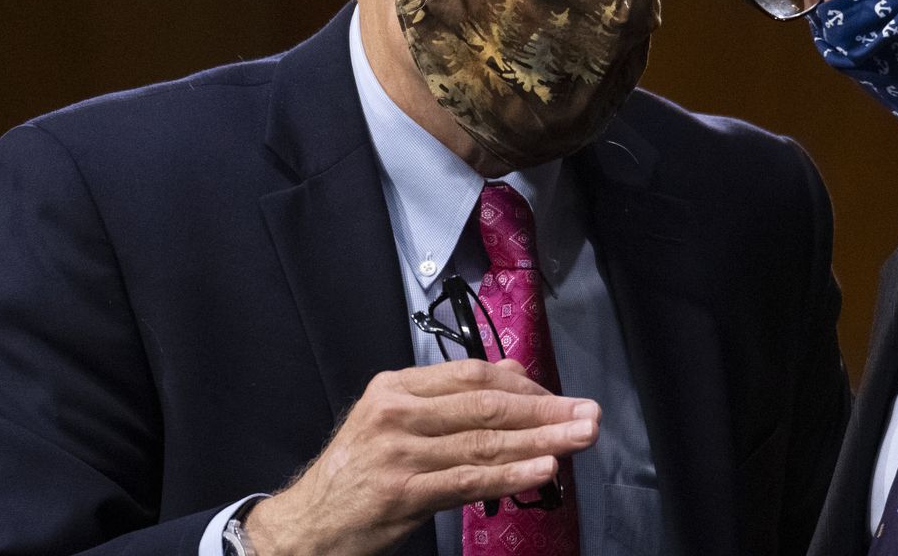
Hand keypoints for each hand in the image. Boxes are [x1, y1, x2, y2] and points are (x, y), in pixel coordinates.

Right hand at [244, 359, 597, 555]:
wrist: (308, 524)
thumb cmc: (357, 472)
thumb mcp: (394, 422)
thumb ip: (450, 399)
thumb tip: (514, 373)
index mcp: (395, 387)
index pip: (473, 375)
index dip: (524, 385)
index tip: (561, 397)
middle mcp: (396, 413)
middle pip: (486, 405)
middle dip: (546, 409)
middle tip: (588, 414)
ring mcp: (399, 453)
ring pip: (485, 442)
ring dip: (542, 440)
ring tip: (580, 437)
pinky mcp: (403, 492)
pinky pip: (469, 481)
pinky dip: (511, 475)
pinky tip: (544, 468)